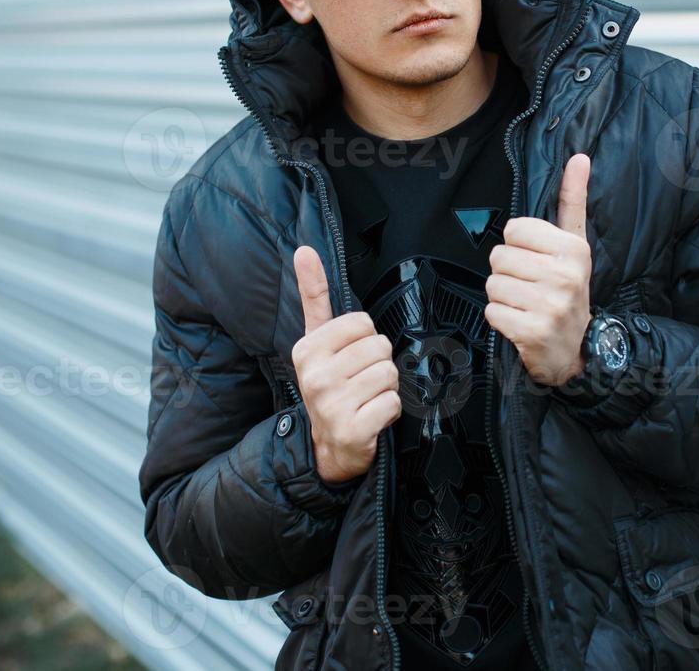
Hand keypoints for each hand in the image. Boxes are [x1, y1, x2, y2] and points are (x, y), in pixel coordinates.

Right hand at [289, 244, 401, 484]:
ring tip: (366, 399)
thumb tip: (304, 250)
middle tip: (360, 382)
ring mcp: (332, 405)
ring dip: (386, 389)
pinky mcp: (353, 429)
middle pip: (380, 347)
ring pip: (389, 374)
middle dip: (379, 364)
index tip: (349, 358)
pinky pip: (394, 403)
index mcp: (307, 349)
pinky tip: (371, 419)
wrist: (327, 447)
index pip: (361, 322)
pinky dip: (390, 412)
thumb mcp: (317, 340)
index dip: (365, 340)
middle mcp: (315, 376)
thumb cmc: (330, 386)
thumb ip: (314, 295)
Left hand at [486, 152, 592, 387]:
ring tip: (525, 304)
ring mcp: (550, 305)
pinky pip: (492, 312)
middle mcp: (565, 276)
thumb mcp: (574, 245)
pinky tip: (521, 322)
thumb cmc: (568, 290)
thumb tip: (580, 157)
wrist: (577, 349)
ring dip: (502, 297)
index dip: (517, 245)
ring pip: (493, 284)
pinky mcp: (533, 331)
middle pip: (499, 257)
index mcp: (574, 249)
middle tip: (530, 286)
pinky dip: (500, 319)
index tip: (535, 260)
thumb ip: (572, 201)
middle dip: (508, 272)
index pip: (514, 229)